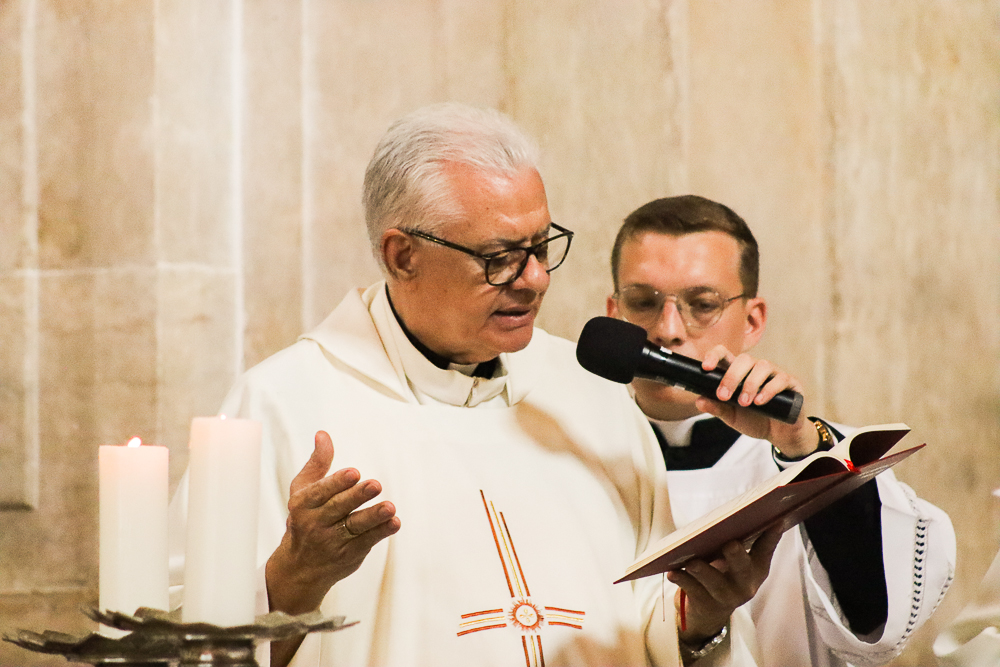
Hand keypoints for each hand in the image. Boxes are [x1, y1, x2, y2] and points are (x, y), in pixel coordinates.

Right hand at [265, 431, 400, 615]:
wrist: (300, 568)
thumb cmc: (304, 519)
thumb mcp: (303, 491)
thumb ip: (317, 463)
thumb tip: (323, 434)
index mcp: (303, 504)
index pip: (321, 491)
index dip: (337, 482)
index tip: (354, 472)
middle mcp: (316, 523)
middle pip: (339, 508)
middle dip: (357, 496)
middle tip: (376, 484)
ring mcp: (332, 541)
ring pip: (355, 527)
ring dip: (374, 517)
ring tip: (390, 508)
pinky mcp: (349, 554)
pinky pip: (367, 542)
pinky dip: (381, 533)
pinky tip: (394, 523)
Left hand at [667, 526, 782, 642]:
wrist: (708, 612)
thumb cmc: (722, 574)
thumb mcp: (734, 560)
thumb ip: (736, 541)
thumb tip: (734, 513)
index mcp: (756, 569)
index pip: (766, 550)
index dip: (772, 537)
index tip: (776, 521)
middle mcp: (746, 585)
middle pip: (742, 570)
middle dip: (737, 556)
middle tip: (730, 544)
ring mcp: (726, 597)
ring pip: (716, 584)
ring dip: (704, 571)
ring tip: (692, 562)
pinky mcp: (706, 605)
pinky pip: (693, 592)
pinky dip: (683, 581)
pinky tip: (672, 572)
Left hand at [693, 346, 818, 458]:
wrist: (779, 435)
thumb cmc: (755, 420)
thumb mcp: (731, 416)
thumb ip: (716, 408)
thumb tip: (699, 401)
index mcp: (739, 373)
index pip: (726, 354)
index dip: (714, 355)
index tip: (706, 367)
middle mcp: (756, 369)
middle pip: (744, 359)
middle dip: (731, 377)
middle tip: (723, 396)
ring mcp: (774, 374)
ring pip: (762, 366)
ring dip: (750, 384)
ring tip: (744, 403)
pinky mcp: (790, 383)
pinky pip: (780, 379)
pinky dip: (768, 390)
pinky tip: (760, 402)